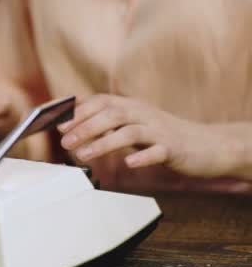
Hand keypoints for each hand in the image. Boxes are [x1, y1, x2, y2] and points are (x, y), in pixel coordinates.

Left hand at [57, 94, 240, 177]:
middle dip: (85, 127)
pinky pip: (157, 151)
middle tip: (65, 142)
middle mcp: (144, 114)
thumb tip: (73, 128)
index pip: (101, 102)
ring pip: (129, 131)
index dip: (79, 111)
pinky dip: (142, 156)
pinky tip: (129, 163)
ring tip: (84, 155)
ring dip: (103, 142)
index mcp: (132, 106)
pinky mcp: (173, 148)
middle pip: (111, 114)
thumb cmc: (163, 136)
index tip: (58, 123)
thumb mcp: (133, 126)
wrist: (207, 145)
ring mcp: (159, 130)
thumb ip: (107, 125)